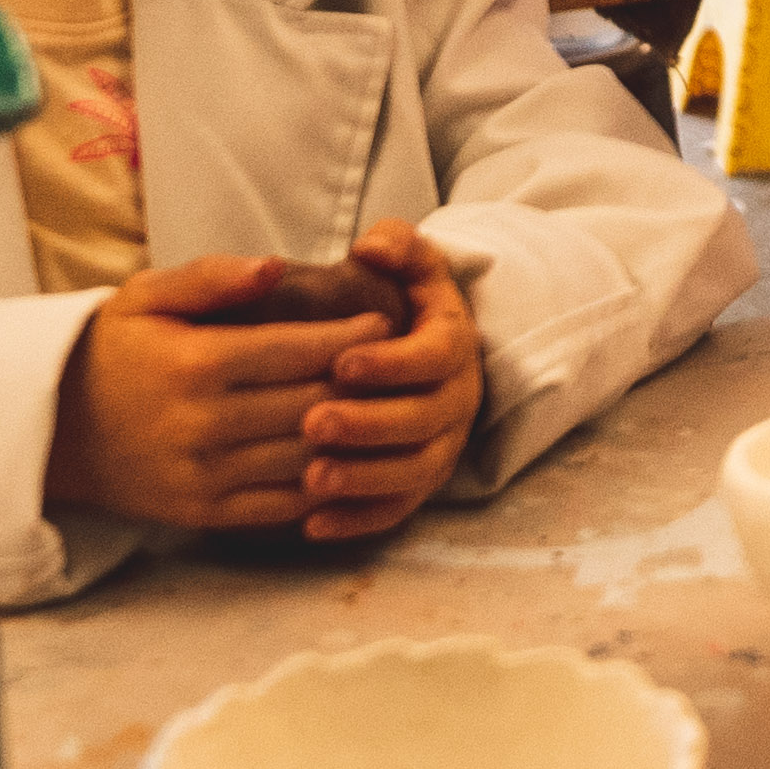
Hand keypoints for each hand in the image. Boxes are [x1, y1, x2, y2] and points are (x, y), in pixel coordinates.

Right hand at [46, 252, 396, 534]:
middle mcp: (204, 424)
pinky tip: (349, 461)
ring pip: (307, 458)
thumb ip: (213, 277)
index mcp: (196, 363)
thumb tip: (275, 267)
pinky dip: (323, 485)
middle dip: (365, 386)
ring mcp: (205, 475)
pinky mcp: (204, 512)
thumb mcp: (146, 296)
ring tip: (387, 411)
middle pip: (313, 406)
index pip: (299, 351)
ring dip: (354, 438)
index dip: (352, 339)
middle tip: (402, 366)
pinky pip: (283, 504)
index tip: (385, 323)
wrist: (53, 430)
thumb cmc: (113, 350)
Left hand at [296, 225, 481, 541]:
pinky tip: (312, 524)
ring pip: (413, 472)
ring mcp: (442, 447)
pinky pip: (396, 510)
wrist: (423, 350)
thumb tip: (371, 247)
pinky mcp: (420, 484)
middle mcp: (457, 401)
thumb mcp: (410, 263)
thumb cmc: (402, 302)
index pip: (433, 357)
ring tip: (312, 478)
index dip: (391, 363)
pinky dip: (358, 521)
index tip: (341, 363)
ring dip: (365, 478)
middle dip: (369, 425)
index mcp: (453, 345)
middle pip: (422, 421)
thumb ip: (396, 244)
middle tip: (313, 423)